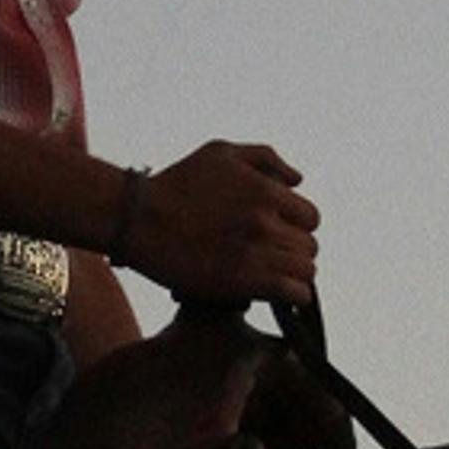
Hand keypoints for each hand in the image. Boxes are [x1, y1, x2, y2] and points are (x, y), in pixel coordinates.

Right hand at [127, 141, 319, 306]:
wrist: (138, 219)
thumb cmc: (176, 184)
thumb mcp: (220, 153)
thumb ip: (266, 158)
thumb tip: (297, 180)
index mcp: (265, 191)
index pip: (310, 217)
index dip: (297, 227)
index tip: (280, 234)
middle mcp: (266, 221)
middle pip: (309, 247)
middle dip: (294, 252)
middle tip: (273, 257)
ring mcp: (256, 253)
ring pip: (306, 271)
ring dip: (295, 275)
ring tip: (275, 276)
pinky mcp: (242, 282)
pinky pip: (293, 293)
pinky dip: (292, 295)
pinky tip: (278, 293)